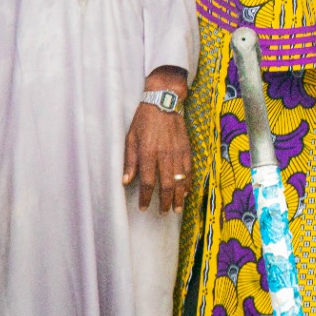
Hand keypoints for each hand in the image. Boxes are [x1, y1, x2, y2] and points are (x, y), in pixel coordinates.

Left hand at [123, 66, 191, 212]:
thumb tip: (126, 181)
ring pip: (180, 180)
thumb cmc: (144, 120)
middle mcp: (165, 155)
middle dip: (164, 201)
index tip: (144, 207)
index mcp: (148, 154)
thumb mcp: (131, 138)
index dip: (146, 197)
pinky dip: (188, 182)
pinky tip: (186, 191)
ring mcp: (178, 152)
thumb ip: (130, 160)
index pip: (148, 182)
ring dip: (178, 196)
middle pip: (166, 185)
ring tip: (176, 209)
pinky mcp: (187, 148)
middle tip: (163, 213)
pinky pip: (189, 169)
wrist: (164, 102)